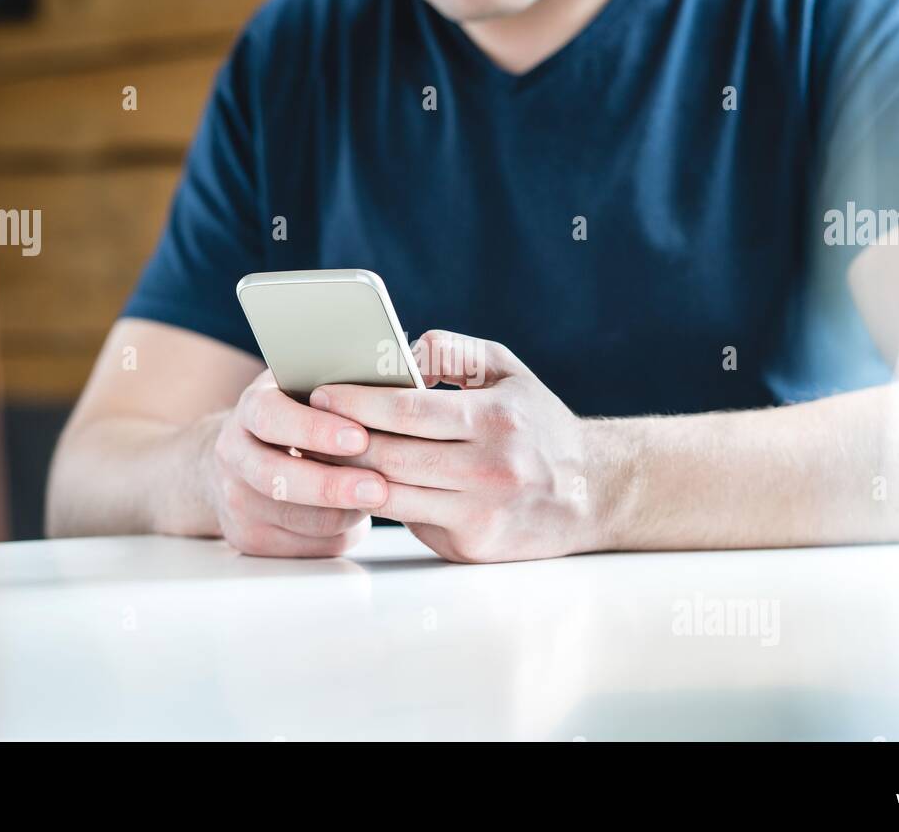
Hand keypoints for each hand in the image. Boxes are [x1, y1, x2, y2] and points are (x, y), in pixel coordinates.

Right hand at [204, 370, 391, 556]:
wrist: (246, 459)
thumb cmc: (301, 417)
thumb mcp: (313, 388)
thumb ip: (353, 379)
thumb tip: (420, 360)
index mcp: (252, 407)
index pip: (273, 417)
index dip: (315, 429)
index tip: (361, 437)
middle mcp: (234, 454)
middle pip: (276, 478)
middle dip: (331, 485)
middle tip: (378, 487)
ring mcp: (236, 500)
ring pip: (297, 518)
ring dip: (344, 512)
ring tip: (379, 497)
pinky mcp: (249, 538)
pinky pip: (306, 546)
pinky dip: (340, 534)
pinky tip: (356, 515)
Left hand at [310, 331, 598, 562]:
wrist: (592, 494)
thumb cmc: (538, 424)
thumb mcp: (508, 371)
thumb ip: (453, 352)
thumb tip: (399, 350)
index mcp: (496, 420)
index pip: (408, 410)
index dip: (357, 401)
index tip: (321, 392)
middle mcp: (490, 470)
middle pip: (390, 457)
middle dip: (341, 441)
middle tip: (306, 425)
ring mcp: (480, 514)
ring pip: (391, 495)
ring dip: (349, 476)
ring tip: (319, 454)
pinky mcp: (471, 547)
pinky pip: (410, 521)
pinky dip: (380, 502)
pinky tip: (357, 484)